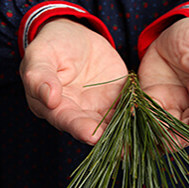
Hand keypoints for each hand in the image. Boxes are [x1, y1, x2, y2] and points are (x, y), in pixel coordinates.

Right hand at [20, 18, 127, 144]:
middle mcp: (79, 112)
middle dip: (107, 138)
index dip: (79, 128)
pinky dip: (137, 114)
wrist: (77, 37)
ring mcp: (100, 107)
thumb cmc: (54, 45)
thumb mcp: (41, 55)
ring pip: (113, 123)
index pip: (66, 120)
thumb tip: (49, 98)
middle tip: (121, 149)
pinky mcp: (117, 99)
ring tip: (137, 141)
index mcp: (56, 106)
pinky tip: (147, 120)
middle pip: (93, 128)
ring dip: (125, 132)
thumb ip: (40, 76)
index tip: (91, 135)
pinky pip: (128, 108)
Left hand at [138, 18, 188, 145]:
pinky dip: (142, 123)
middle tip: (165, 142)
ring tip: (148, 142)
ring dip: (159, 136)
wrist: (172, 39)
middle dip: (179, 137)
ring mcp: (175, 107)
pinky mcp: (156, 104)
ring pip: (169, 129)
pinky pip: (149, 118)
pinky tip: (134, 127)